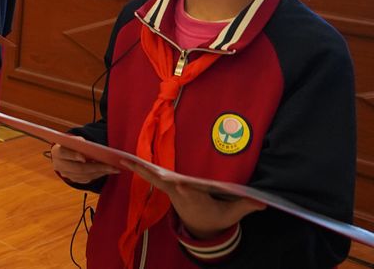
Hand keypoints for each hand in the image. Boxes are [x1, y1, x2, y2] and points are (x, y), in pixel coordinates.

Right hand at [51, 143, 118, 183]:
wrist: (64, 155)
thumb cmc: (70, 145)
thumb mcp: (72, 140)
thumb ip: (78, 142)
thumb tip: (89, 146)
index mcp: (57, 152)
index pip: (64, 154)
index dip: (73, 156)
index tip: (83, 157)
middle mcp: (59, 165)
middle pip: (78, 168)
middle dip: (96, 167)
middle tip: (110, 166)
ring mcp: (67, 175)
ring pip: (85, 176)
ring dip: (100, 172)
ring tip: (114, 169)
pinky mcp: (74, 180)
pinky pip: (87, 179)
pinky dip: (99, 175)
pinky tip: (108, 171)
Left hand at [124, 161, 264, 238]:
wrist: (200, 229)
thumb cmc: (217, 217)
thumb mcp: (232, 214)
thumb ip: (245, 205)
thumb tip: (264, 202)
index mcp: (196, 202)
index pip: (191, 195)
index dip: (186, 190)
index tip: (181, 184)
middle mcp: (180, 195)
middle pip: (166, 184)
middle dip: (155, 176)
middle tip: (141, 166)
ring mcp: (170, 191)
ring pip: (153, 179)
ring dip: (139, 169)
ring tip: (123, 158)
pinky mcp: (165, 186)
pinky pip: (149, 176)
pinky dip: (138, 168)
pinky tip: (124, 159)